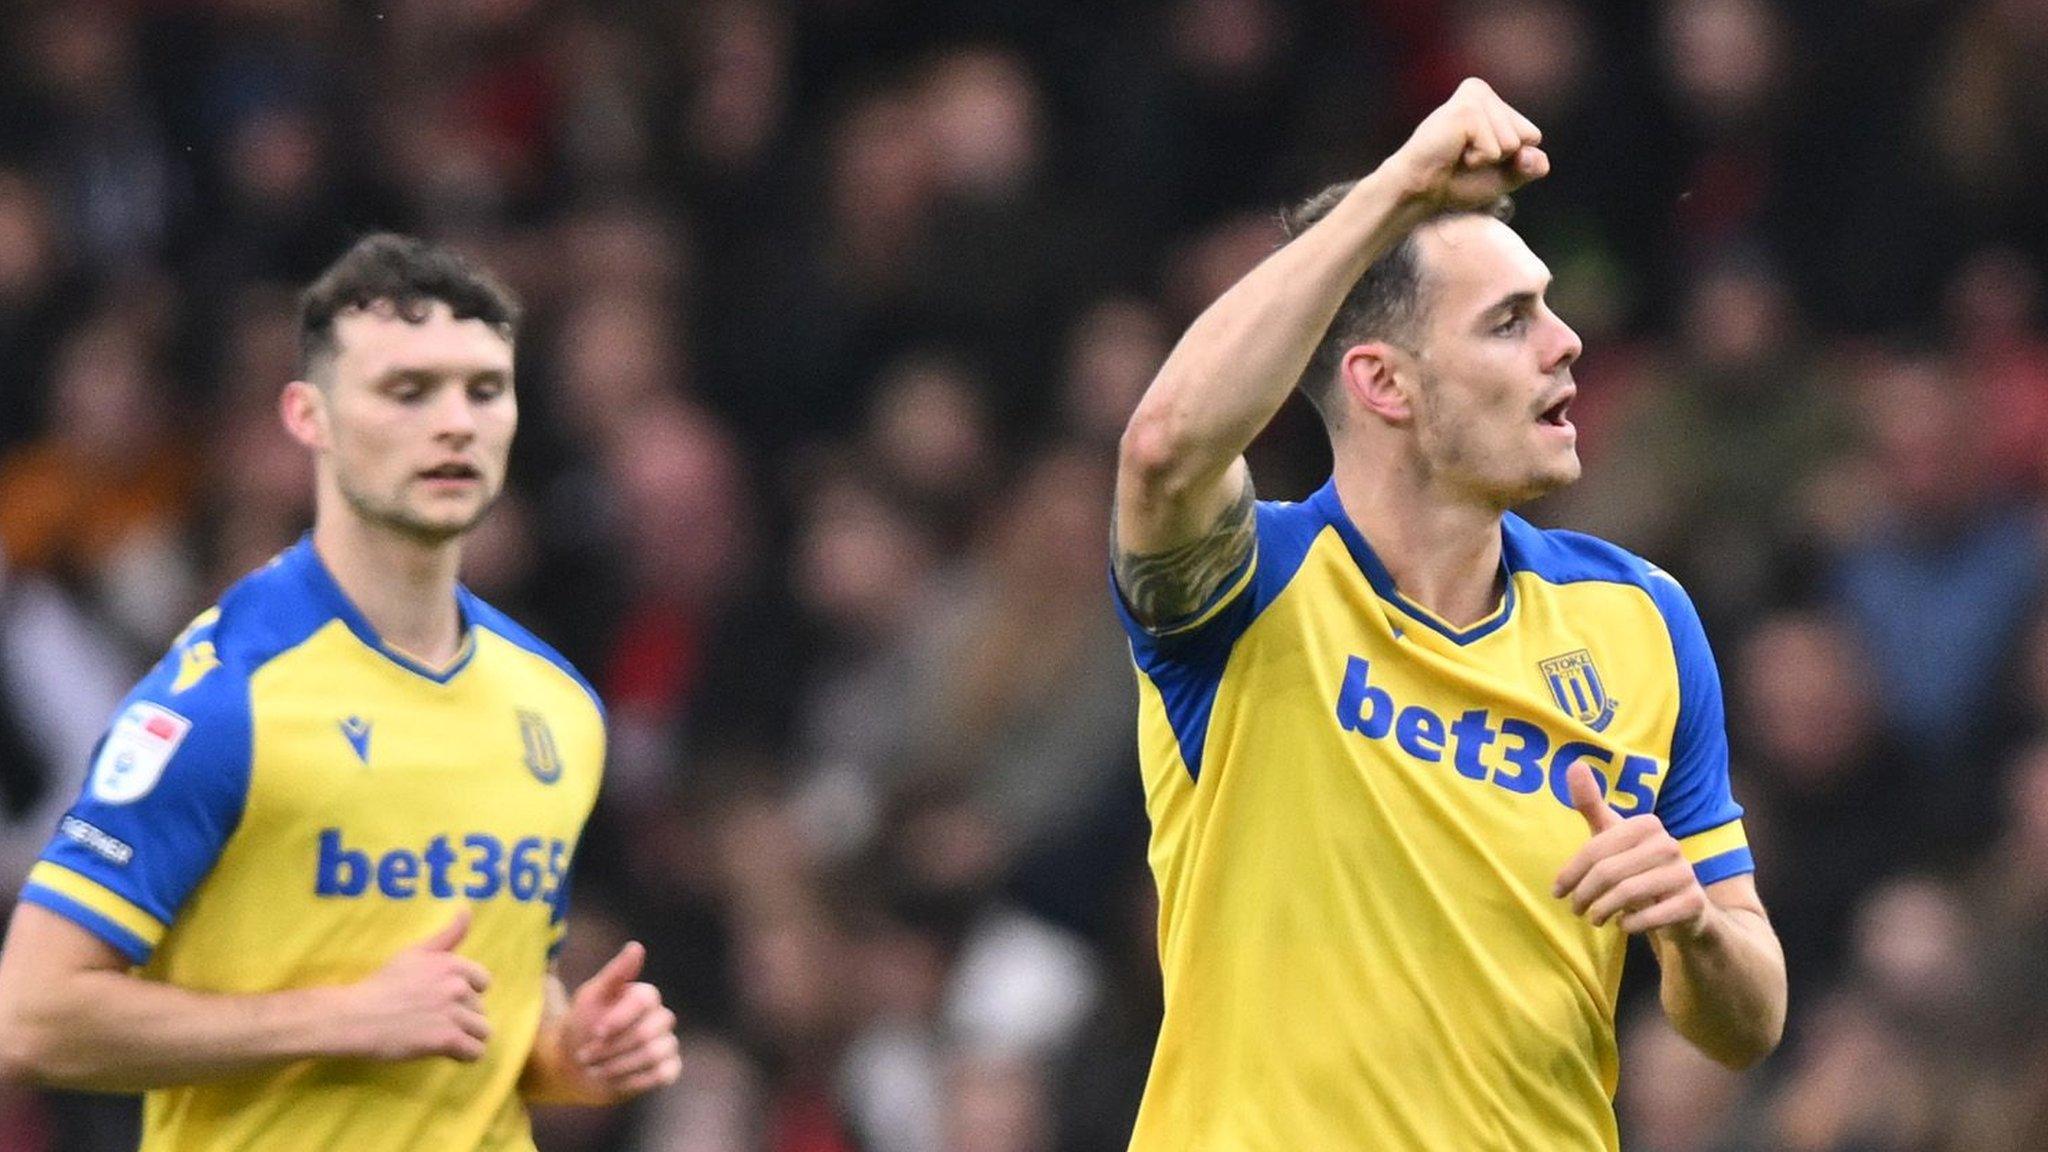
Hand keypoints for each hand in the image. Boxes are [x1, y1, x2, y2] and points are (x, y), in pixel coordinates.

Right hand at [338, 908, 492, 1061]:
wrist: (356, 1017)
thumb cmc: (382, 984)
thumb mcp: (415, 952)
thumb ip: (447, 935)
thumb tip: (467, 909)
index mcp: (452, 965)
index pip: (484, 982)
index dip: (467, 993)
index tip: (446, 1000)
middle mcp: (457, 987)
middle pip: (481, 1009)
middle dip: (464, 1016)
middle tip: (436, 1021)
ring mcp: (453, 1014)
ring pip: (482, 1031)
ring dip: (467, 1037)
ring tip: (443, 1038)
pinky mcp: (446, 1040)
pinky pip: (476, 1052)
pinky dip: (466, 1055)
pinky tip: (449, 1052)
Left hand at [548, 942, 679, 1103]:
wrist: (575, 1066)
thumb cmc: (582, 1027)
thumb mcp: (591, 998)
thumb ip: (614, 973)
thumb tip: (636, 947)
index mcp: (645, 996)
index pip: (645, 1001)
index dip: (619, 1019)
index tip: (595, 1032)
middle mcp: (661, 1017)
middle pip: (647, 1032)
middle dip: (612, 1048)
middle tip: (585, 1056)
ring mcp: (667, 1043)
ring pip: (654, 1054)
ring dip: (617, 1065)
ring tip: (594, 1069)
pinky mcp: (669, 1069)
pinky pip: (662, 1074)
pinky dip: (633, 1079)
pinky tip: (613, 1079)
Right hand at [1381, 78, 1548, 213]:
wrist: (1417, 191)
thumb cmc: (1455, 182)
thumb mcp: (1503, 175)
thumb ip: (1529, 166)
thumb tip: (1535, 155)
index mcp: (1490, 100)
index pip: (1532, 135)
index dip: (1509, 160)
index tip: (1476, 159)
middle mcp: (1482, 91)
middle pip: (1527, 136)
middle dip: (1500, 159)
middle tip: (1464, 158)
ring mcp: (1474, 98)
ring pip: (1512, 143)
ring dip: (1486, 160)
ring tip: (1457, 155)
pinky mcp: (1466, 111)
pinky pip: (1495, 148)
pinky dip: (1477, 160)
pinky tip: (1453, 153)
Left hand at [1552, 760, 1710, 938]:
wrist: (1683, 908)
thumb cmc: (1638, 867)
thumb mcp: (1613, 837)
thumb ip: (1592, 805)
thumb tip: (1574, 764)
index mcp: (1647, 824)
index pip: (1595, 849)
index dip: (1570, 873)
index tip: (1557, 892)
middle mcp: (1669, 844)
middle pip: (1608, 872)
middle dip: (1584, 895)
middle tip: (1575, 909)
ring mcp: (1685, 873)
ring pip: (1628, 893)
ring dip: (1603, 911)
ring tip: (1594, 918)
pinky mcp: (1694, 902)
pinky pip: (1652, 915)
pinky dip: (1631, 924)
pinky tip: (1623, 925)